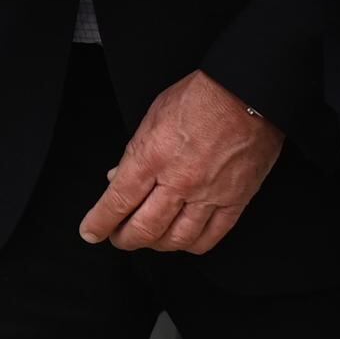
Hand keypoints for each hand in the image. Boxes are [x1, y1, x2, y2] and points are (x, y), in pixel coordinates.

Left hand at [81, 71, 279, 252]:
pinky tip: (182, 240)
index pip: (117, 202)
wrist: (248, 93)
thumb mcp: (153, 118)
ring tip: (148, 240)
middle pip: (144, 228)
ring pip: (175, 239)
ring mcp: (207, 194)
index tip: (91, 231)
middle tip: (119, 238)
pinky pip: (209, 237)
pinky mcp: (234, 201)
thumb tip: (118, 177)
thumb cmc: (201, 97)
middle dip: (124, 239)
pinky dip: (191, 245)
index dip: (100, 223)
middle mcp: (178, 181)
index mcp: (152, 156)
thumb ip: (135, 153)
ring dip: (156, 245)